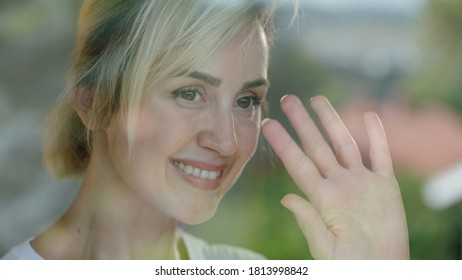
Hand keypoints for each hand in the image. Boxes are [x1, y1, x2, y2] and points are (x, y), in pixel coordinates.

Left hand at [262, 95, 408, 258]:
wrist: (382, 270)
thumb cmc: (351, 264)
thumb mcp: (325, 248)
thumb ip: (308, 221)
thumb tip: (285, 198)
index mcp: (322, 199)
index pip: (298, 164)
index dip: (283, 144)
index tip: (268, 124)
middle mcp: (340, 185)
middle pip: (318, 147)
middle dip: (303, 123)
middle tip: (288, 99)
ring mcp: (362, 183)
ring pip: (344, 144)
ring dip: (332, 121)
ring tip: (318, 99)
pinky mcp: (386, 186)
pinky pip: (381, 155)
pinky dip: (377, 136)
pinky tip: (369, 116)